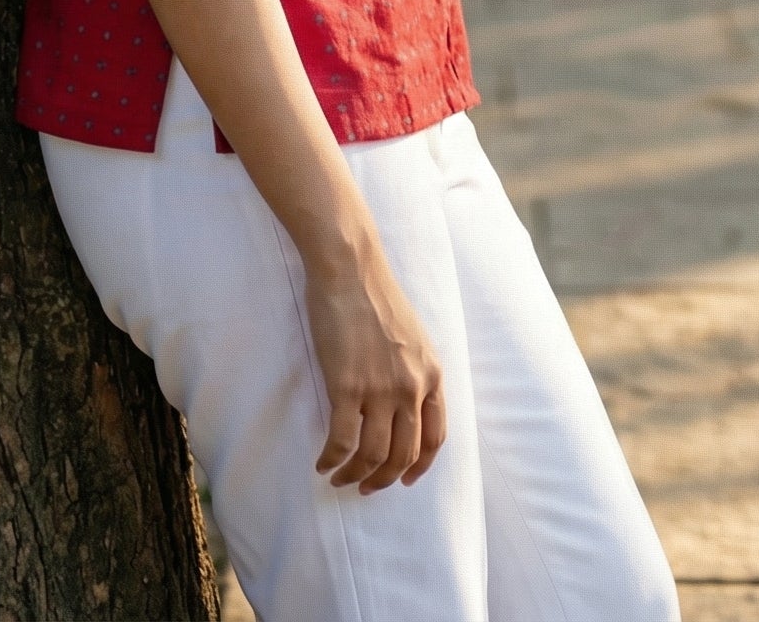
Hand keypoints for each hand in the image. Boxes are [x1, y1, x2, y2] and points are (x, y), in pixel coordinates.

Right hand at [304, 238, 446, 493]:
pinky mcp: (348, 387)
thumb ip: (415, 371)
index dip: (420, 466)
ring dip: (355, 476)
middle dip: (384, 480)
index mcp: (432, 374)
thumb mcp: (414, 337)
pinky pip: (342, 441)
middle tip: (365, 488)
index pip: (435, 437)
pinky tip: (323, 463)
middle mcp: (412, 387)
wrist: (351, 270)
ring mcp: (381, 389)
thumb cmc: (376, 296)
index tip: (405, 480)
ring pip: (373, 456)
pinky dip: (332, 460)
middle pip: (404, 454)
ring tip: (339, 479)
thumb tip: (406, 405)